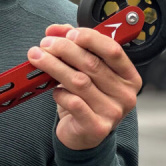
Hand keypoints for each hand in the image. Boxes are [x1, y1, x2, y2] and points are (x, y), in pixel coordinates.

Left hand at [26, 24, 141, 149]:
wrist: (84, 136)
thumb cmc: (87, 99)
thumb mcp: (85, 71)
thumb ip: (75, 47)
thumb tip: (56, 29)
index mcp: (129, 76)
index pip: (113, 50)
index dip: (90, 38)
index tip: (69, 33)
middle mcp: (125, 94)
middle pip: (92, 64)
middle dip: (64, 49)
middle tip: (45, 44)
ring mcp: (113, 112)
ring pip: (79, 81)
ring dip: (54, 66)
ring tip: (37, 57)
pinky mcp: (97, 127)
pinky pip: (74, 103)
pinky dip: (60, 93)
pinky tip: (52, 90)